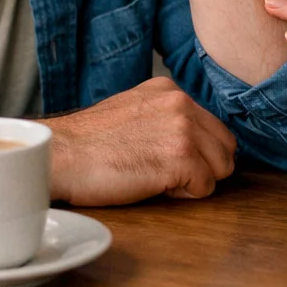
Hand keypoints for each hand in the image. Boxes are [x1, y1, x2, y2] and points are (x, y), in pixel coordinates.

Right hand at [46, 76, 235, 204]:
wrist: (61, 156)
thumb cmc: (89, 144)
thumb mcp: (132, 111)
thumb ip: (165, 117)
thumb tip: (193, 139)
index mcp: (170, 91)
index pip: (213, 127)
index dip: (197, 152)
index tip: (168, 160)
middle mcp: (181, 104)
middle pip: (225, 147)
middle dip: (204, 166)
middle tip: (166, 174)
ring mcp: (183, 130)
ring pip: (221, 167)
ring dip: (194, 181)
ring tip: (158, 178)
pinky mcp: (180, 158)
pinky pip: (205, 187)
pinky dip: (184, 195)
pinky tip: (153, 186)